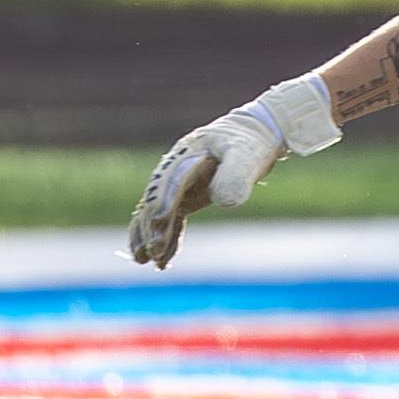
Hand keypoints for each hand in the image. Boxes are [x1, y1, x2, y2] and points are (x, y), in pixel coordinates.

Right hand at [127, 104, 290, 267]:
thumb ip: (235, 175)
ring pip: (158, 211)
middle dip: (152, 225)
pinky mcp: (186, 196)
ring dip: (150, 235)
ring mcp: (179, 183)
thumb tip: (221, 201)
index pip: (171, 181)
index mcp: (187, 154)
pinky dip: (167, 238)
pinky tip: (162, 262)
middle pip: (157, 198)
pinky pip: (171, 219)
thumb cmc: (250, 143)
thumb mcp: (246, 155)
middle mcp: (176, 168)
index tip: (158, 221)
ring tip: (144, 260)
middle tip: (151, 251)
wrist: (254, 136)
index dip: (164, 201)